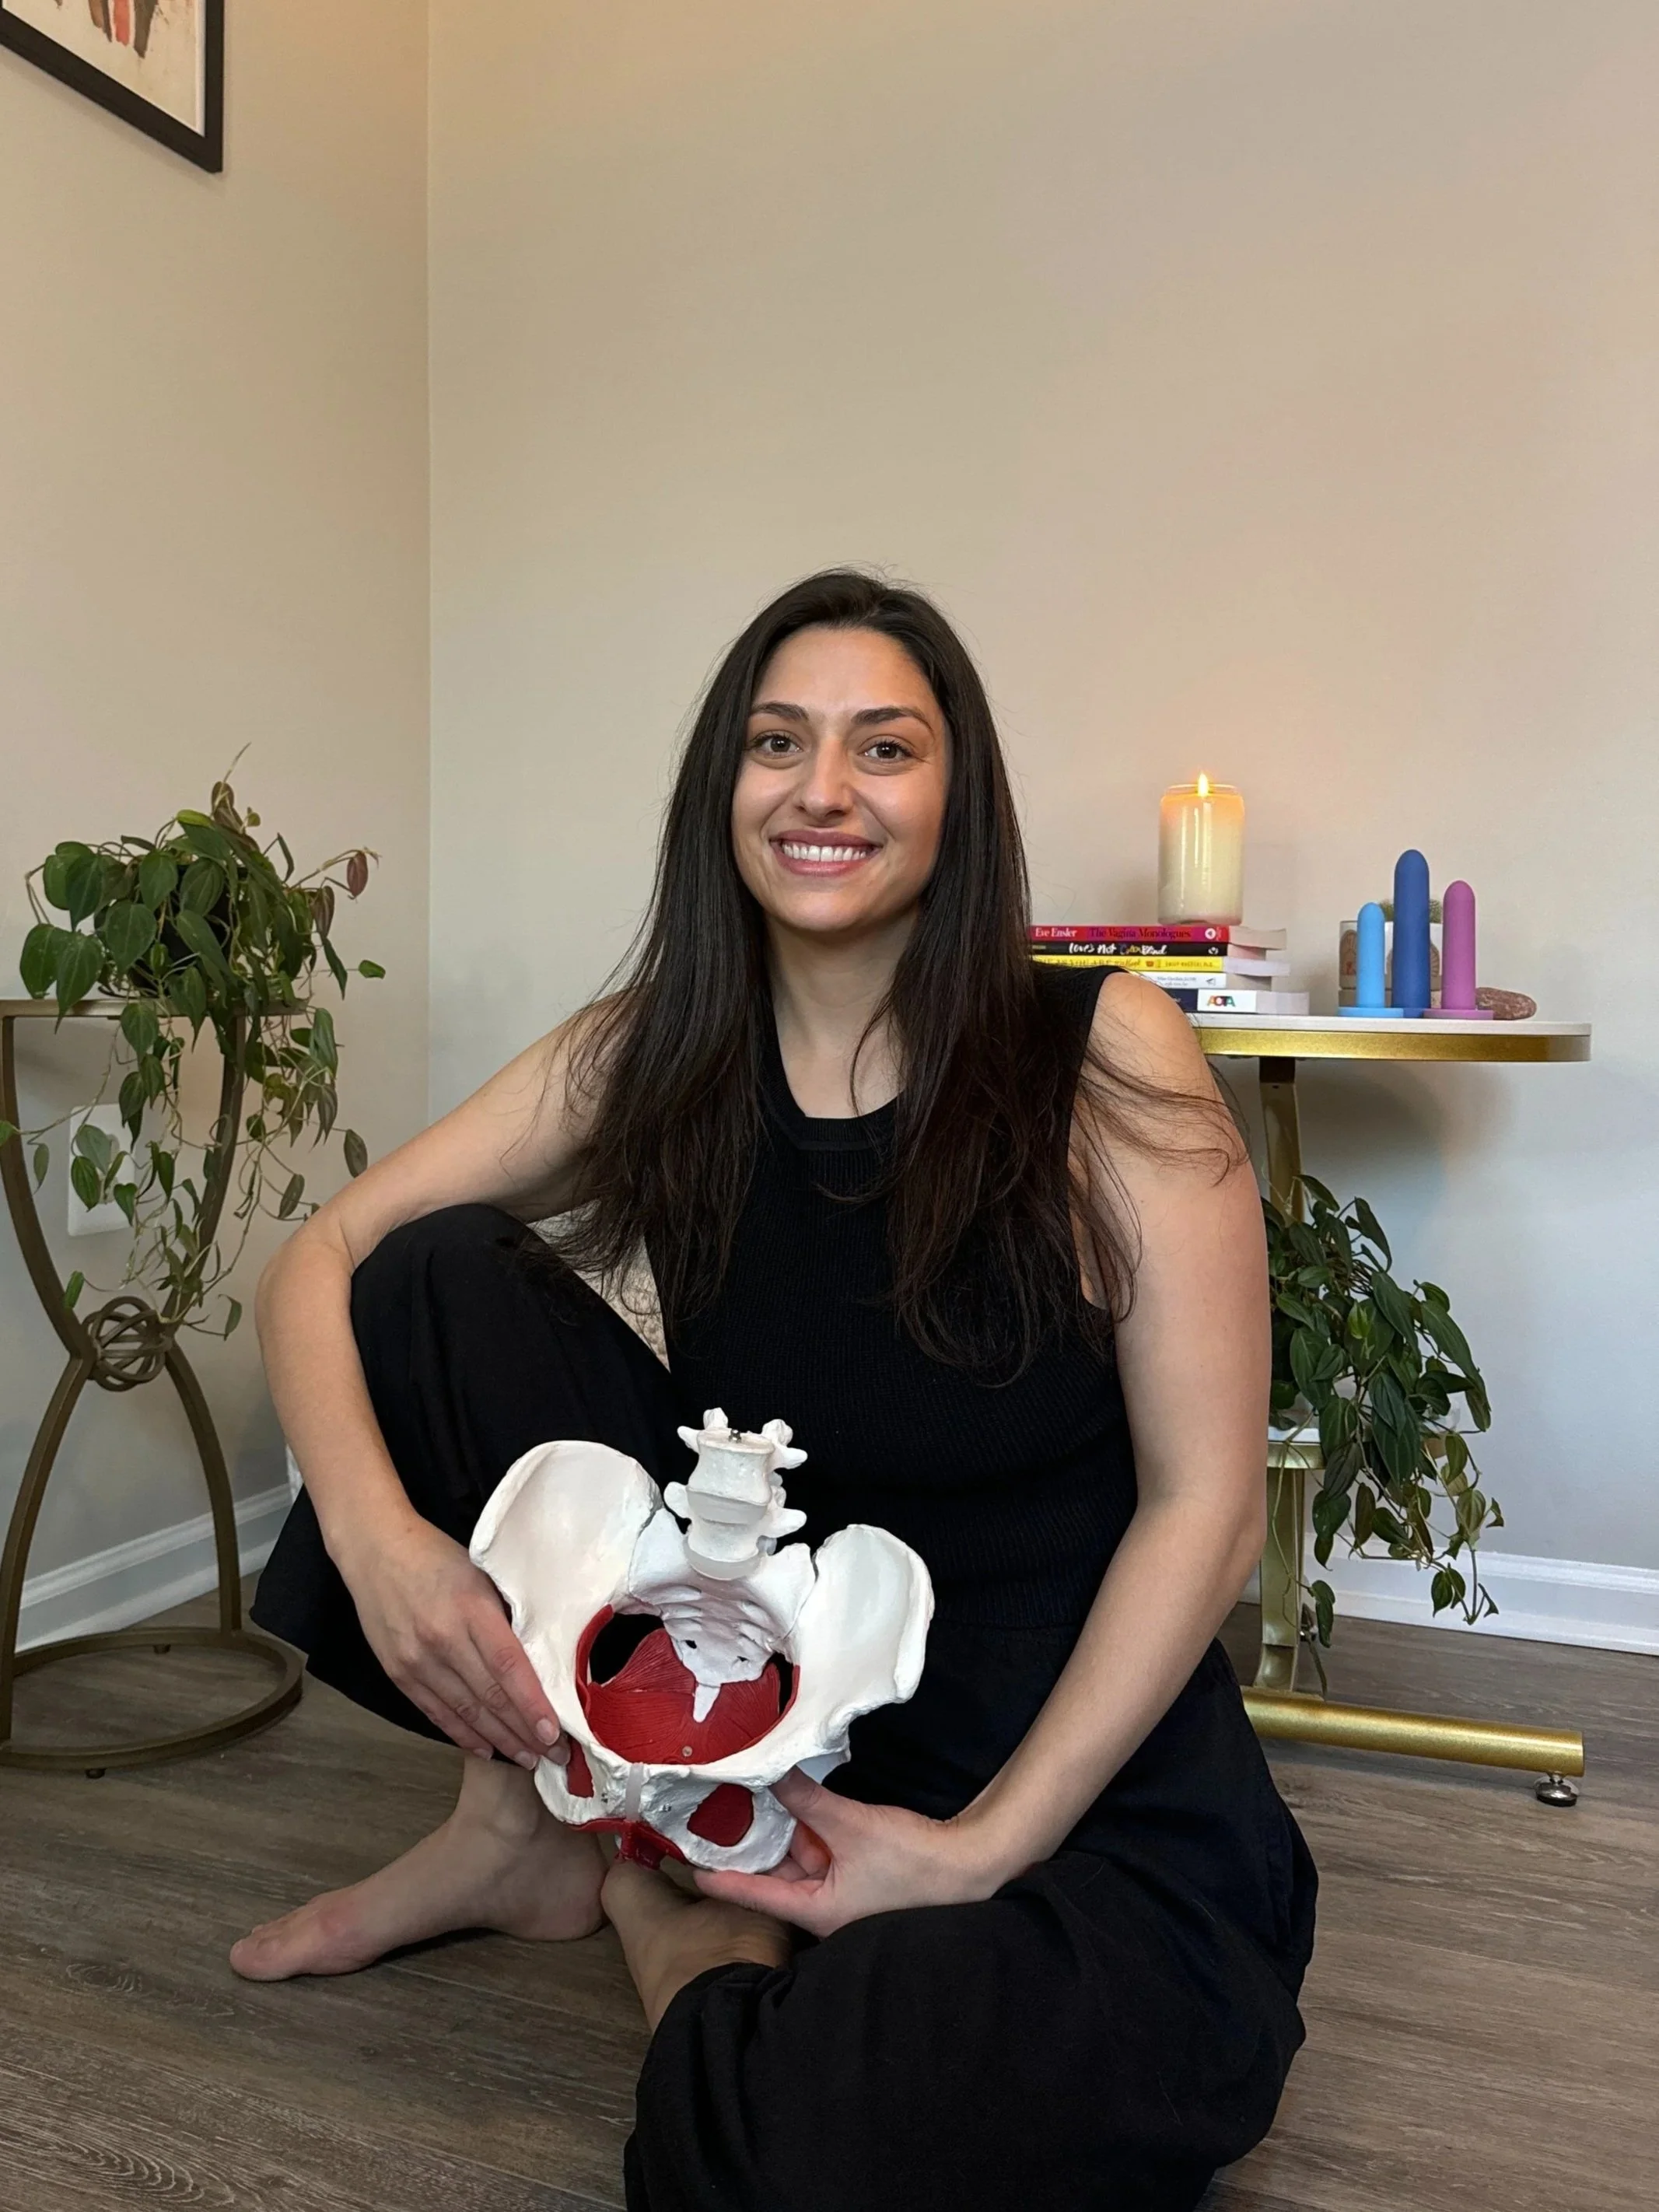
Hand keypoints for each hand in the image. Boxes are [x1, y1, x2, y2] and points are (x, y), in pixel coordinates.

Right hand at [340, 1513, 567, 1767]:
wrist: (374, 1549)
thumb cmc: (435, 1555)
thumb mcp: (480, 1573)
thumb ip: (504, 1615)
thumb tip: (539, 1657)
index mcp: (470, 1608)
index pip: (509, 1666)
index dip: (532, 1704)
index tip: (555, 1733)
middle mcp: (442, 1639)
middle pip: (491, 1696)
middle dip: (525, 1732)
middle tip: (556, 1756)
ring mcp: (416, 1660)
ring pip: (465, 1711)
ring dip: (499, 1740)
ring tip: (527, 1759)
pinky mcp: (398, 1672)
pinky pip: (436, 1711)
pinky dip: (462, 1733)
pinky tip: (484, 1748)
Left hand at [693, 1770, 1016, 1936]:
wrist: (971, 1868)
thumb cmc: (912, 1863)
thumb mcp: (851, 1825)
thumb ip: (807, 1801)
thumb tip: (770, 1773)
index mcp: (816, 1911)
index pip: (754, 1894)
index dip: (720, 1878)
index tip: (687, 1866)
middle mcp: (825, 1909)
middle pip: (777, 1876)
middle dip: (753, 1845)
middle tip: (717, 1814)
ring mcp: (845, 1897)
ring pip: (802, 1863)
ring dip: (785, 1834)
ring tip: (750, 1800)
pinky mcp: (863, 1880)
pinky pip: (825, 1857)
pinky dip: (811, 1834)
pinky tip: (799, 1805)